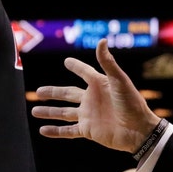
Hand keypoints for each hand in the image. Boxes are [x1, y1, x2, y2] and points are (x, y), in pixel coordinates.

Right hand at [32, 38, 161, 152]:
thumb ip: (108, 62)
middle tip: (38, 91)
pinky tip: (42, 130)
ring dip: (49, 112)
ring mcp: (88, 115)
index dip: (76, 67)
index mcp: (99, 84)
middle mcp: (92, 99)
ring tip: (34, 110)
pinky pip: (68, 131)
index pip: (85, 73)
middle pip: (67, 94)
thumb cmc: (132, 103)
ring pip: (64, 113)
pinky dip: (55, 131)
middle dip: (52, 93)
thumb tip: (101, 40)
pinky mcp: (88, 130)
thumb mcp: (119, 80)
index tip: (67, 62)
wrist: (138, 130)